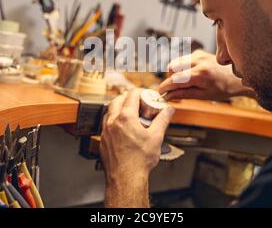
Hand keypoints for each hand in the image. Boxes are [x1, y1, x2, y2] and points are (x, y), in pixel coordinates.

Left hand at [100, 89, 175, 207]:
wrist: (126, 178)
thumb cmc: (139, 161)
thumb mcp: (156, 137)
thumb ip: (163, 120)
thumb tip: (169, 111)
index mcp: (126, 118)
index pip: (131, 95)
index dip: (140, 92)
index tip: (146, 95)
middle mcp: (113, 122)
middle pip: (117, 99)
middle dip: (127, 98)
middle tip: (138, 103)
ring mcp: (105, 131)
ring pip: (109, 111)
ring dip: (119, 109)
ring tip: (130, 115)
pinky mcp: (102, 140)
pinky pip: (106, 124)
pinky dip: (114, 121)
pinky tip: (122, 129)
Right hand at [159, 50, 253, 100]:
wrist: (238, 78)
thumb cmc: (223, 89)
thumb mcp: (204, 96)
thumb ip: (184, 94)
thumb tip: (168, 96)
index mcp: (200, 74)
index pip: (175, 80)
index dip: (165, 87)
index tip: (159, 93)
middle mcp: (198, 61)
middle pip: (172, 68)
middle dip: (171, 79)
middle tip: (175, 89)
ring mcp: (199, 55)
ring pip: (176, 63)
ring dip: (176, 73)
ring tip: (185, 82)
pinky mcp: (199, 52)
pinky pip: (183, 60)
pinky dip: (183, 68)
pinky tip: (192, 74)